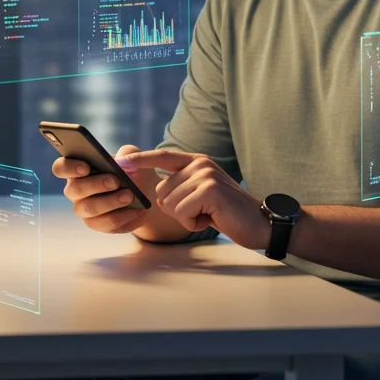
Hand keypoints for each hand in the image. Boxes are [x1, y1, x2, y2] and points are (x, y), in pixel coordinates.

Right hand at [52, 143, 154, 234]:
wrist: (145, 194)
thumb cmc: (132, 170)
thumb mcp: (132, 155)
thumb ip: (128, 153)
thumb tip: (121, 162)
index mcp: (77, 168)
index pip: (61, 167)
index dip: (69, 167)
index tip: (86, 167)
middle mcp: (75, 189)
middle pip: (74, 189)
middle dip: (95, 184)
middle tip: (115, 181)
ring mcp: (84, 208)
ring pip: (89, 208)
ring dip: (110, 201)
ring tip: (129, 195)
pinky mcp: (97, 224)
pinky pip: (105, 223)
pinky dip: (122, 215)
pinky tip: (136, 209)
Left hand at [116, 149, 267, 249]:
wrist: (260, 223)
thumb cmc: (228, 213)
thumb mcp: (202, 194)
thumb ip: (182, 187)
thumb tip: (156, 190)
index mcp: (197, 161)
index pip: (163, 156)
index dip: (140, 159)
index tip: (120, 160)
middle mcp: (200, 164)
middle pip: (161, 190)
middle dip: (176, 210)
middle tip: (202, 212)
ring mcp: (205, 175)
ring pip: (169, 203)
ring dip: (186, 218)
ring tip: (209, 215)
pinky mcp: (209, 190)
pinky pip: (181, 212)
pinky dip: (193, 223)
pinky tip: (211, 219)